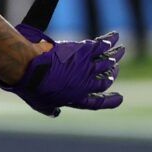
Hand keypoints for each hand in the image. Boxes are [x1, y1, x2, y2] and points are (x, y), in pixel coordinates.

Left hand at [0, 23, 124, 116]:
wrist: (30, 68)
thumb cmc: (32, 87)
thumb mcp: (41, 104)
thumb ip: (50, 109)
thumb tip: (55, 114)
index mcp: (76, 98)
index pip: (97, 103)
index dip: (110, 101)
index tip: (119, 98)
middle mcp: (85, 84)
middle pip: (105, 81)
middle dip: (112, 75)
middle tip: (115, 69)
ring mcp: (86, 67)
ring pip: (106, 62)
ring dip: (115, 56)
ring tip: (121, 50)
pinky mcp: (83, 51)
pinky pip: (100, 46)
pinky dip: (108, 41)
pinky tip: (113, 37)